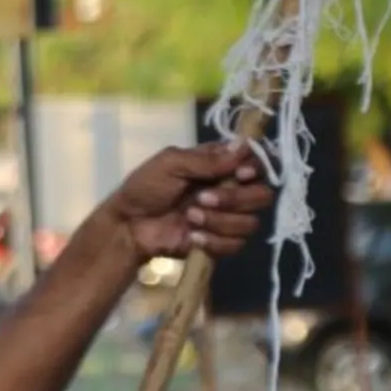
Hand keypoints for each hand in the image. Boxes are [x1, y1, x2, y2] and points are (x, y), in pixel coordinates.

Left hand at [107, 142, 271, 262]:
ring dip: (219, 221)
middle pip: (262, 195)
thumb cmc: (145, 187)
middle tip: (202, 198)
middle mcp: (230, 189)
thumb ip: (207, 159)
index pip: (256, 163)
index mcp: (220, 165)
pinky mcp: (220, 242)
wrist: (128, 225)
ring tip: (189, 217)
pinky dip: (214, 241)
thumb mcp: (170, 163)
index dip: (255, 168)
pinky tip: (192, 236)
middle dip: (235, 199)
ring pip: (250, 223)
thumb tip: (243, 146)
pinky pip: (236, 244)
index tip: (240, 173)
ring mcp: (226, 218)